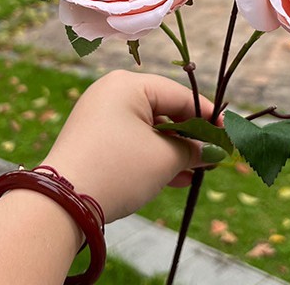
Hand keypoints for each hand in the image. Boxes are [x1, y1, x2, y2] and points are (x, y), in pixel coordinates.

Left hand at [41, 70, 216, 221]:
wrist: (61, 203)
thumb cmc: (119, 169)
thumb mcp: (164, 159)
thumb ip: (193, 150)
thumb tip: (212, 151)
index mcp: (128, 84)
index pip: (179, 95)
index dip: (207, 116)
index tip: (228, 135)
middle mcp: (112, 92)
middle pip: (163, 110)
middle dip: (189, 137)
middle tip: (213, 156)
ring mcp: (99, 116)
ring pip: (147, 129)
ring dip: (173, 151)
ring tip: (196, 172)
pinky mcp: (92, 139)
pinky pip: (131, 141)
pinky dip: (152, 156)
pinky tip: (175, 179)